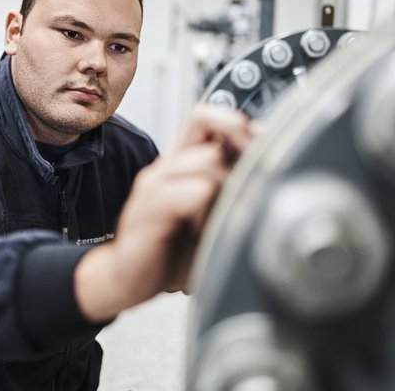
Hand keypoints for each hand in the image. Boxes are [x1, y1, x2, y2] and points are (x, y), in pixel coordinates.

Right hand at [74, 104, 253, 321]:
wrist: (123, 277)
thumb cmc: (167, 250)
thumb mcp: (206, 217)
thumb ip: (228, 194)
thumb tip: (271, 177)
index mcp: (179, 164)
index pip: (208, 117)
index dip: (242, 127)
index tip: (265, 151)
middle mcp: (166, 166)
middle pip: (203, 118)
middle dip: (240, 139)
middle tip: (256, 170)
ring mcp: (155, 185)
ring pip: (208, 160)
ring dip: (229, 185)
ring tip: (228, 213)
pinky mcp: (150, 210)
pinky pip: (194, 192)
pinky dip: (211, 210)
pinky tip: (207, 231)